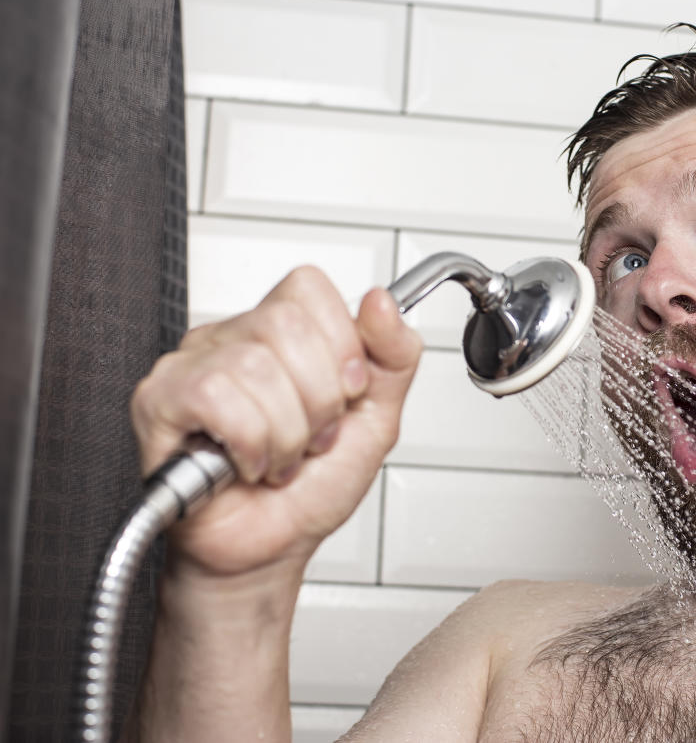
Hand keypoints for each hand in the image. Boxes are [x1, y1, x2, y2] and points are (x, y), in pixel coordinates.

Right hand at [130, 267, 422, 580]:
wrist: (271, 550)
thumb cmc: (311, 489)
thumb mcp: (376, 419)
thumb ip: (394, 356)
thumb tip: (382, 302)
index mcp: (281, 333)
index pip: (309, 288)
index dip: (340, 345)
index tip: (345, 393)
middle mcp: (232, 339)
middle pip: (286, 323)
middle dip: (318, 399)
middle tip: (309, 436)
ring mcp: (190, 365)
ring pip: (255, 365)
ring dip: (285, 432)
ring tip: (278, 457)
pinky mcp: (159, 401)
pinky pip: (215, 396)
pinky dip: (249, 443)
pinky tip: (246, 463)